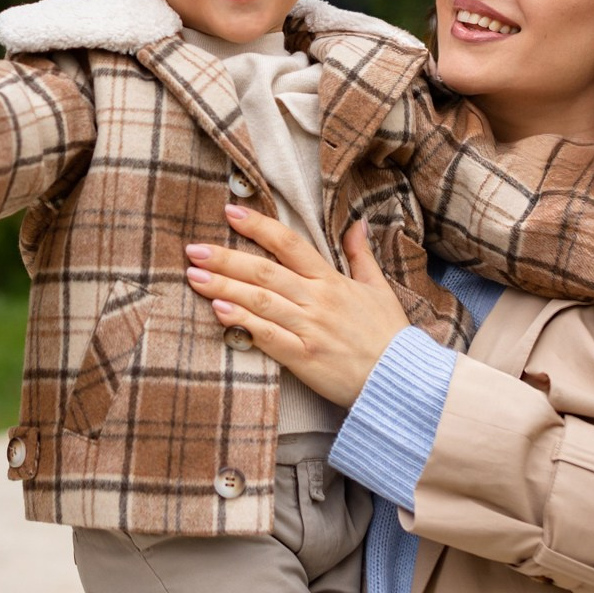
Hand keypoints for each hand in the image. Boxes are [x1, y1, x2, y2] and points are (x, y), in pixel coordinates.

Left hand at [183, 206, 408, 408]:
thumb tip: (356, 223)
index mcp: (331, 280)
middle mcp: (316, 300)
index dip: (258, 225)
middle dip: (225, 258)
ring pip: (260, 300)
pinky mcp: (303, 357)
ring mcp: (309, 328)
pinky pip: (268, 336)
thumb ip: (360, 254)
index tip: (230, 212)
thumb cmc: (388, 334)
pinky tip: (220, 311)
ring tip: (194, 276)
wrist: (400, 379)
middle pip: (264, 271)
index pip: (289, 244)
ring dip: (224, 286)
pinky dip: (243, 322)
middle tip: (193, 249)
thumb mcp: (378, 287)